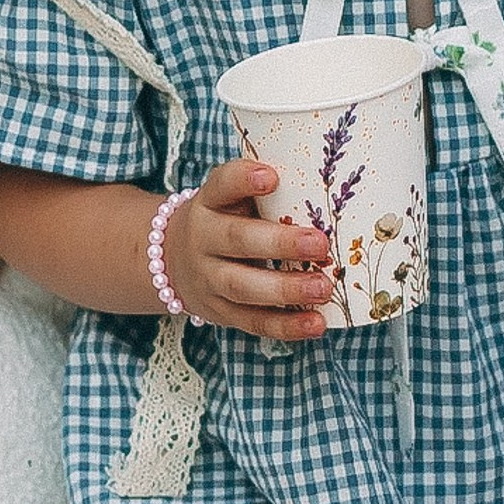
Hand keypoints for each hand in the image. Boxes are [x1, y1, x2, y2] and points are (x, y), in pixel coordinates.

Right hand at [166, 157, 334, 341]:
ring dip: (286, 290)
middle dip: (280, 244)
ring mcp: (208, 280)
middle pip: (237, 241)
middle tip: (320, 244)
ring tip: (323, 288)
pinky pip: (253, 322)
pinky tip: (316, 323)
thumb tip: (329, 187)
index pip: (222, 185)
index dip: (244, 180)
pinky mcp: (220, 312)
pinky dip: (286, 326)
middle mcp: (202, 240)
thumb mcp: (232, 198)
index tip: (272, 177)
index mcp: (209, 202)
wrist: (174, 260)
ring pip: (243, 287)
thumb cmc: (225, 219)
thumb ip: (269, 194)